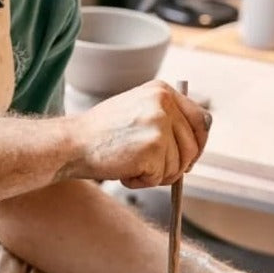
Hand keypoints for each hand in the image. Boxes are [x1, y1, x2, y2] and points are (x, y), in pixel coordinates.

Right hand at [66, 80, 211, 187]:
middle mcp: (164, 103)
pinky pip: (160, 177)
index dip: (198, 143)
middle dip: (177, 166)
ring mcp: (159, 124)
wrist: (72, 142)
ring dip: (156, 175)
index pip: (201, 119)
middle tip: (154, 170)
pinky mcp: (153, 148)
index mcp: (162, 91)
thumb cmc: (101, 132)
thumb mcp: (138, 110)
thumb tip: (196, 143)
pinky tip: (124, 170)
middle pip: (193, 147)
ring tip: (130, 165)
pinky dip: (142, 182)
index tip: (189, 158)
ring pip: (178, 166)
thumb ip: (167, 119)